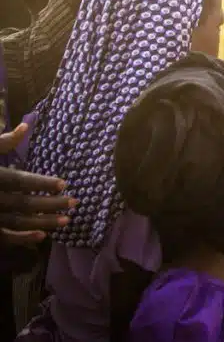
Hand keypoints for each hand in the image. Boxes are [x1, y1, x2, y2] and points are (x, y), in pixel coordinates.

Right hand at [0, 124, 75, 245]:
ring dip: (43, 222)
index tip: (64, 184)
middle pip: (24, 203)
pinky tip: (42, 236)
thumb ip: (3, 142)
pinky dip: (22, 238)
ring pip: (18, 221)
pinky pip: (4, 237)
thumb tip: (26, 125)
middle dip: (51, 203)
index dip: (41, 183)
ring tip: (67, 220)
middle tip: (75, 202)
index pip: (19, 181)